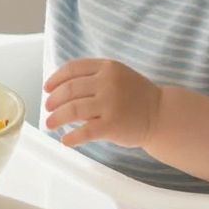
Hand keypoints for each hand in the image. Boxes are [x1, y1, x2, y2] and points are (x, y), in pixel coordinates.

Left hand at [43, 57, 161, 149]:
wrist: (161, 114)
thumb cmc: (135, 96)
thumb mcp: (118, 76)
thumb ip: (94, 78)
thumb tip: (60, 88)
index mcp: (107, 67)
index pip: (72, 69)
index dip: (56, 79)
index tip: (47, 89)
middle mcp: (108, 82)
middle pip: (69, 89)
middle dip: (54, 100)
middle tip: (48, 108)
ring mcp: (110, 103)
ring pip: (73, 110)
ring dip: (57, 118)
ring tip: (50, 124)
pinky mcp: (112, 125)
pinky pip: (85, 131)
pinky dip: (72, 137)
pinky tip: (66, 141)